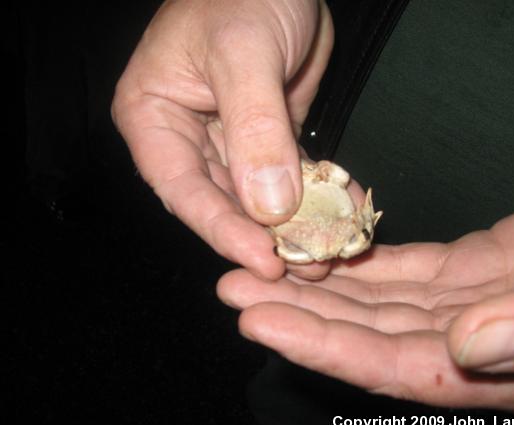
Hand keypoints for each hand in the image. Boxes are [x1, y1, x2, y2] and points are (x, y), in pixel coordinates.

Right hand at [112, 0, 332, 278]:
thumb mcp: (244, 53)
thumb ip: (255, 129)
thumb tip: (269, 208)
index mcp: (153, 118)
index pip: (183, 190)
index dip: (223, 231)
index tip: (266, 261)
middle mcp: (185, 138)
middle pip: (221, 203)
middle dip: (264, 238)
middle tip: (308, 268)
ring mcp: (229, 142)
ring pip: (258, 198)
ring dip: (295, 225)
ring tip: (331, 250)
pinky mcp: (267, 139)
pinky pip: (290, 175)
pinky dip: (316, 195)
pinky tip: (345, 209)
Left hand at [218, 186, 513, 411]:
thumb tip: (471, 342)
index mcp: (495, 369)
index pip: (387, 364)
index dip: (320, 344)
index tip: (256, 318)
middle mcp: (472, 344)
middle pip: (366, 333)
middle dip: (299, 312)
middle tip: (232, 286)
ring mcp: (470, 303)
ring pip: (377, 298)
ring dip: (319, 282)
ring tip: (261, 262)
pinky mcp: (474, 265)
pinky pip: (403, 267)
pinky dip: (361, 259)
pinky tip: (322, 247)